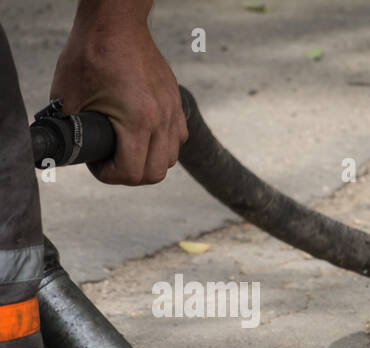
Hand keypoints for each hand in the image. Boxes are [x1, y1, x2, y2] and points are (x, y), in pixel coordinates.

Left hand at [49, 1, 186, 184]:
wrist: (116, 23)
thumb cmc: (92, 52)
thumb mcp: (69, 93)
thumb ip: (71, 125)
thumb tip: (66, 146)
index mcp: (137, 120)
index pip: (132, 172)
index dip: (109, 176)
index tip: (96, 164)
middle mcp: (161, 120)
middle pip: (155, 173)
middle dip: (130, 175)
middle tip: (111, 162)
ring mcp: (173, 112)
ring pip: (170, 159)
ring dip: (149, 161)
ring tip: (127, 149)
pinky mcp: (176, 103)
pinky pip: (178, 139)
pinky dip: (163, 145)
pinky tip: (143, 134)